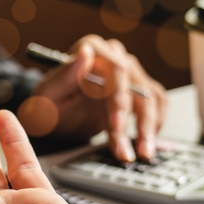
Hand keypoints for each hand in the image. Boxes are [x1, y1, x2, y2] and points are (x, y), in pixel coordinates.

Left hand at [30, 35, 166, 162]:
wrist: (53, 115)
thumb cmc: (47, 104)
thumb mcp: (47, 94)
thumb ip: (63, 75)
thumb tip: (84, 52)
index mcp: (93, 49)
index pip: (115, 69)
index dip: (118, 99)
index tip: (115, 125)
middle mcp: (115, 56)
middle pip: (136, 87)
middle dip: (136, 123)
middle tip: (131, 151)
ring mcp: (130, 72)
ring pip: (150, 98)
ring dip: (149, 128)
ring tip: (143, 154)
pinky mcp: (139, 89)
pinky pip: (156, 104)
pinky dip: (155, 125)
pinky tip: (147, 144)